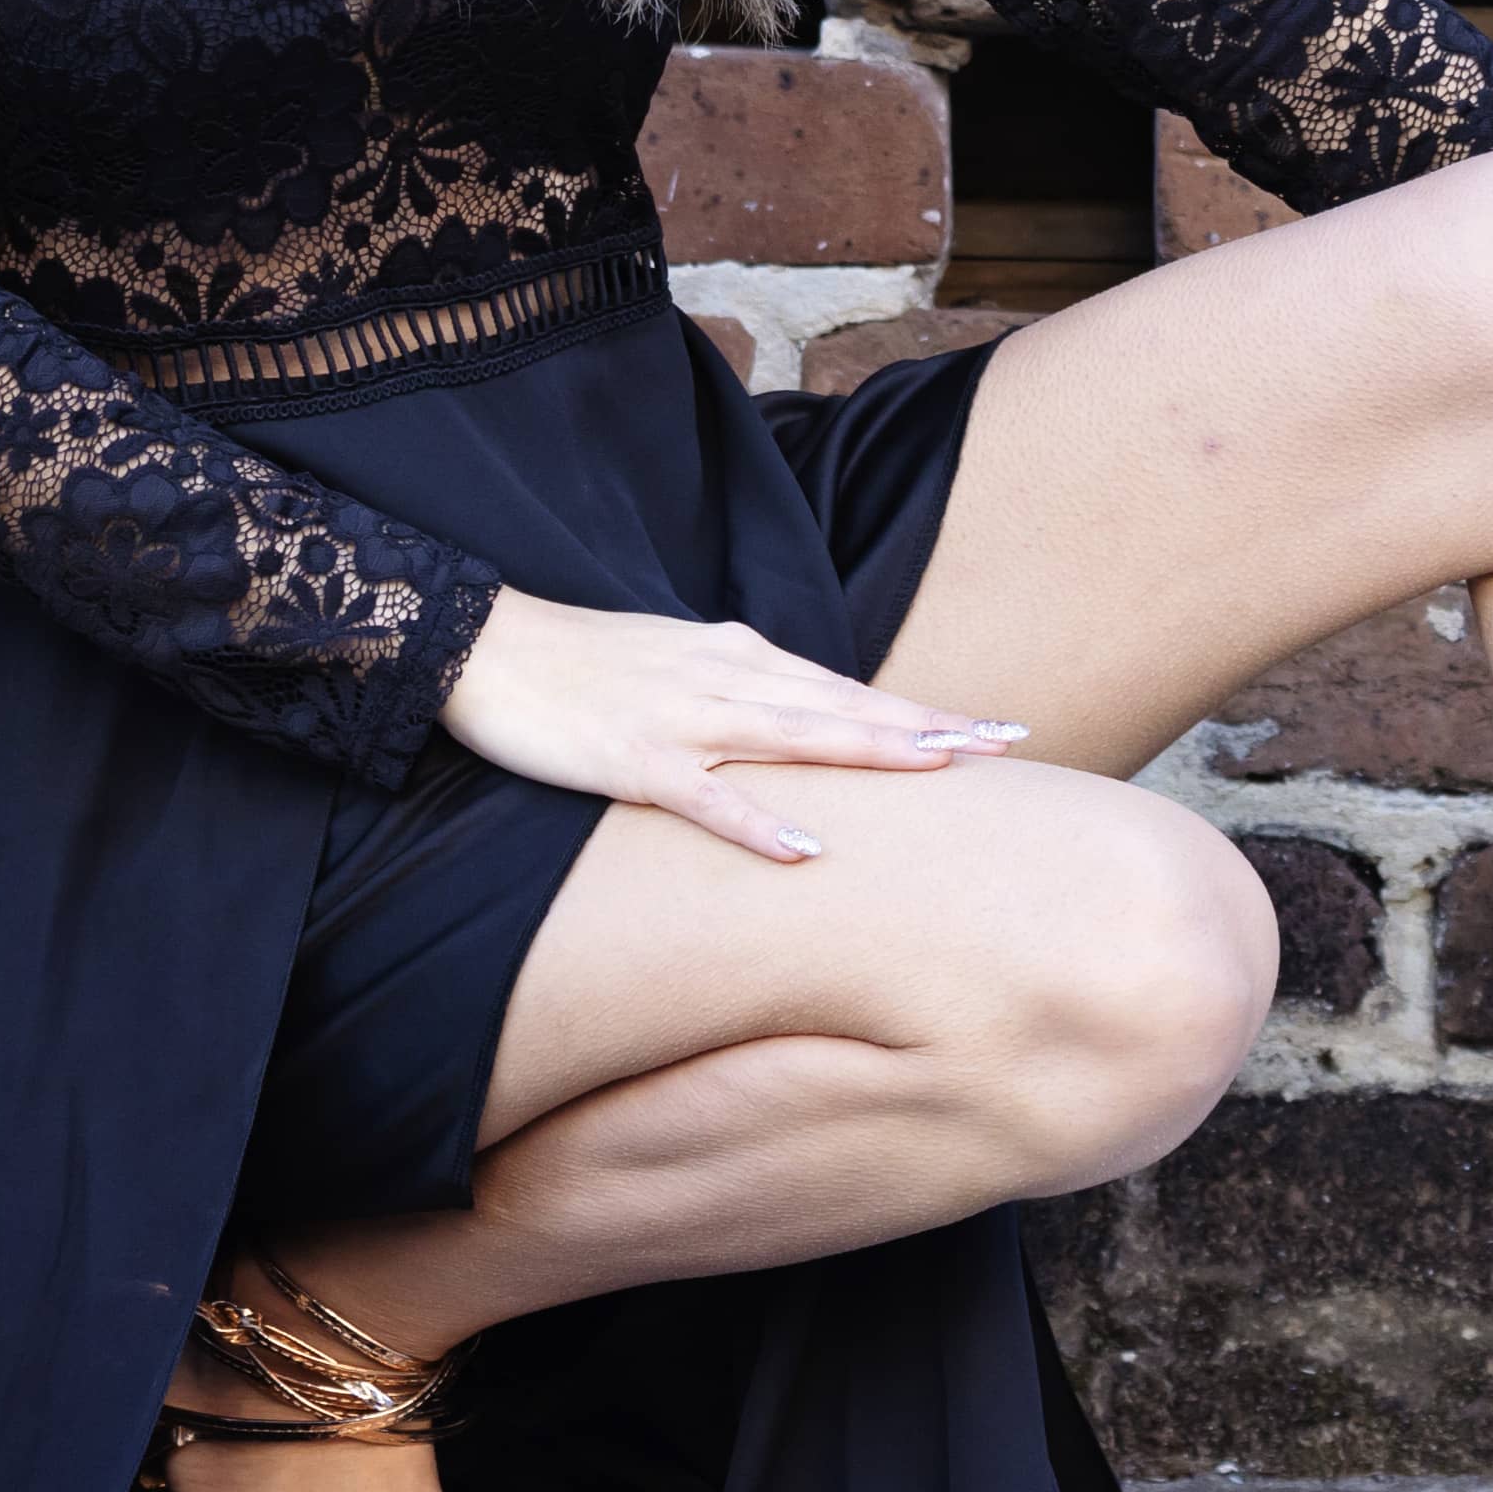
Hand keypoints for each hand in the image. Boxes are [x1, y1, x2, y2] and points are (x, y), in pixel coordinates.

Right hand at [437, 591, 1021, 863]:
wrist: (486, 644)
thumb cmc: (586, 663)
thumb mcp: (682, 664)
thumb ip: (747, 689)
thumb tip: (809, 718)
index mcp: (741, 662)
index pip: (851, 692)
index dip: (925, 713)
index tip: (997, 730)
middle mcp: (728, 681)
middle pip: (846, 709)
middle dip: (929, 728)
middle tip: (1006, 745)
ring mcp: (683, 718)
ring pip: (796, 737)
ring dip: (870, 752)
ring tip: (941, 769)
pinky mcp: (633, 758)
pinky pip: (705, 796)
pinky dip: (755, 819)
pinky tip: (801, 847)